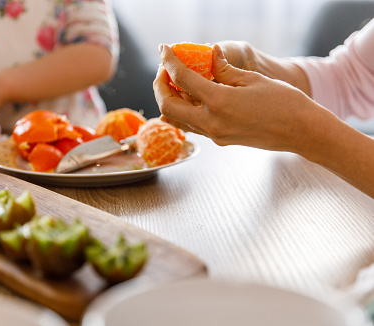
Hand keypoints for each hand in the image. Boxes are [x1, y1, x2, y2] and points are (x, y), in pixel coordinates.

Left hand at [154, 44, 332, 153]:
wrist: (300, 131)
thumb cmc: (283, 102)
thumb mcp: (251, 79)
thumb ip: (224, 69)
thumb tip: (210, 54)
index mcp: (219, 101)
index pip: (182, 79)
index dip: (169, 62)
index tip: (164, 50)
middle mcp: (211, 121)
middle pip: (167, 106)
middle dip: (159, 87)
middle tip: (164, 71)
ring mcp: (214, 134)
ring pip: (177, 120)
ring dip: (170, 100)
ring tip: (175, 82)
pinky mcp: (219, 140)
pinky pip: (192, 126)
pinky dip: (184, 111)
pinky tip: (190, 98)